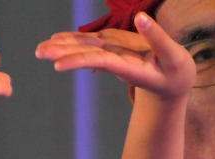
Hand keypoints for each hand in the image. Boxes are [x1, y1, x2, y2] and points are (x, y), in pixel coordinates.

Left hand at [35, 12, 194, 99]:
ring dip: (61, 47)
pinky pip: (90, 44)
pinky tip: (56, 39)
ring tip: (40, 49)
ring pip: (85, 48)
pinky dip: (73, 41)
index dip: (79, 61)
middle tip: (38, 52)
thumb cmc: (177, 73)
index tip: (58, 66)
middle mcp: (116, 62)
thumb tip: (142, 18)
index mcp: (129, 67)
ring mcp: (114, 55)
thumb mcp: (174, 57)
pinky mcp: (114, 49)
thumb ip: (158, 38)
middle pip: (86, 55)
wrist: (173, 85)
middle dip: (62, 53)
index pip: (101, 61)